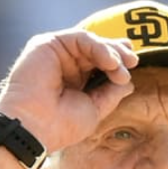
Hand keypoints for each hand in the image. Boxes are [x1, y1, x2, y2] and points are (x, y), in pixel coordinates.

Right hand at [0, 29, 138, 152]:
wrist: (34, 129)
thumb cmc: (61, 126)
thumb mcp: (96, 109)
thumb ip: (111, 93)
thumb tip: (128, 81)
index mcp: (76, 80)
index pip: (100, 63)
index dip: (118, 60)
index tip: (133, 66)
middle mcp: (66, 64)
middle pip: (97, 50)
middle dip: (118, 54)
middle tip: (133, 62)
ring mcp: (56, 54)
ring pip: (90, 42)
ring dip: (111, 52)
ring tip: (121, 67)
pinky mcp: (47, 44)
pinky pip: (79, 39)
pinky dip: (98, 47)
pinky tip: (110, 61)